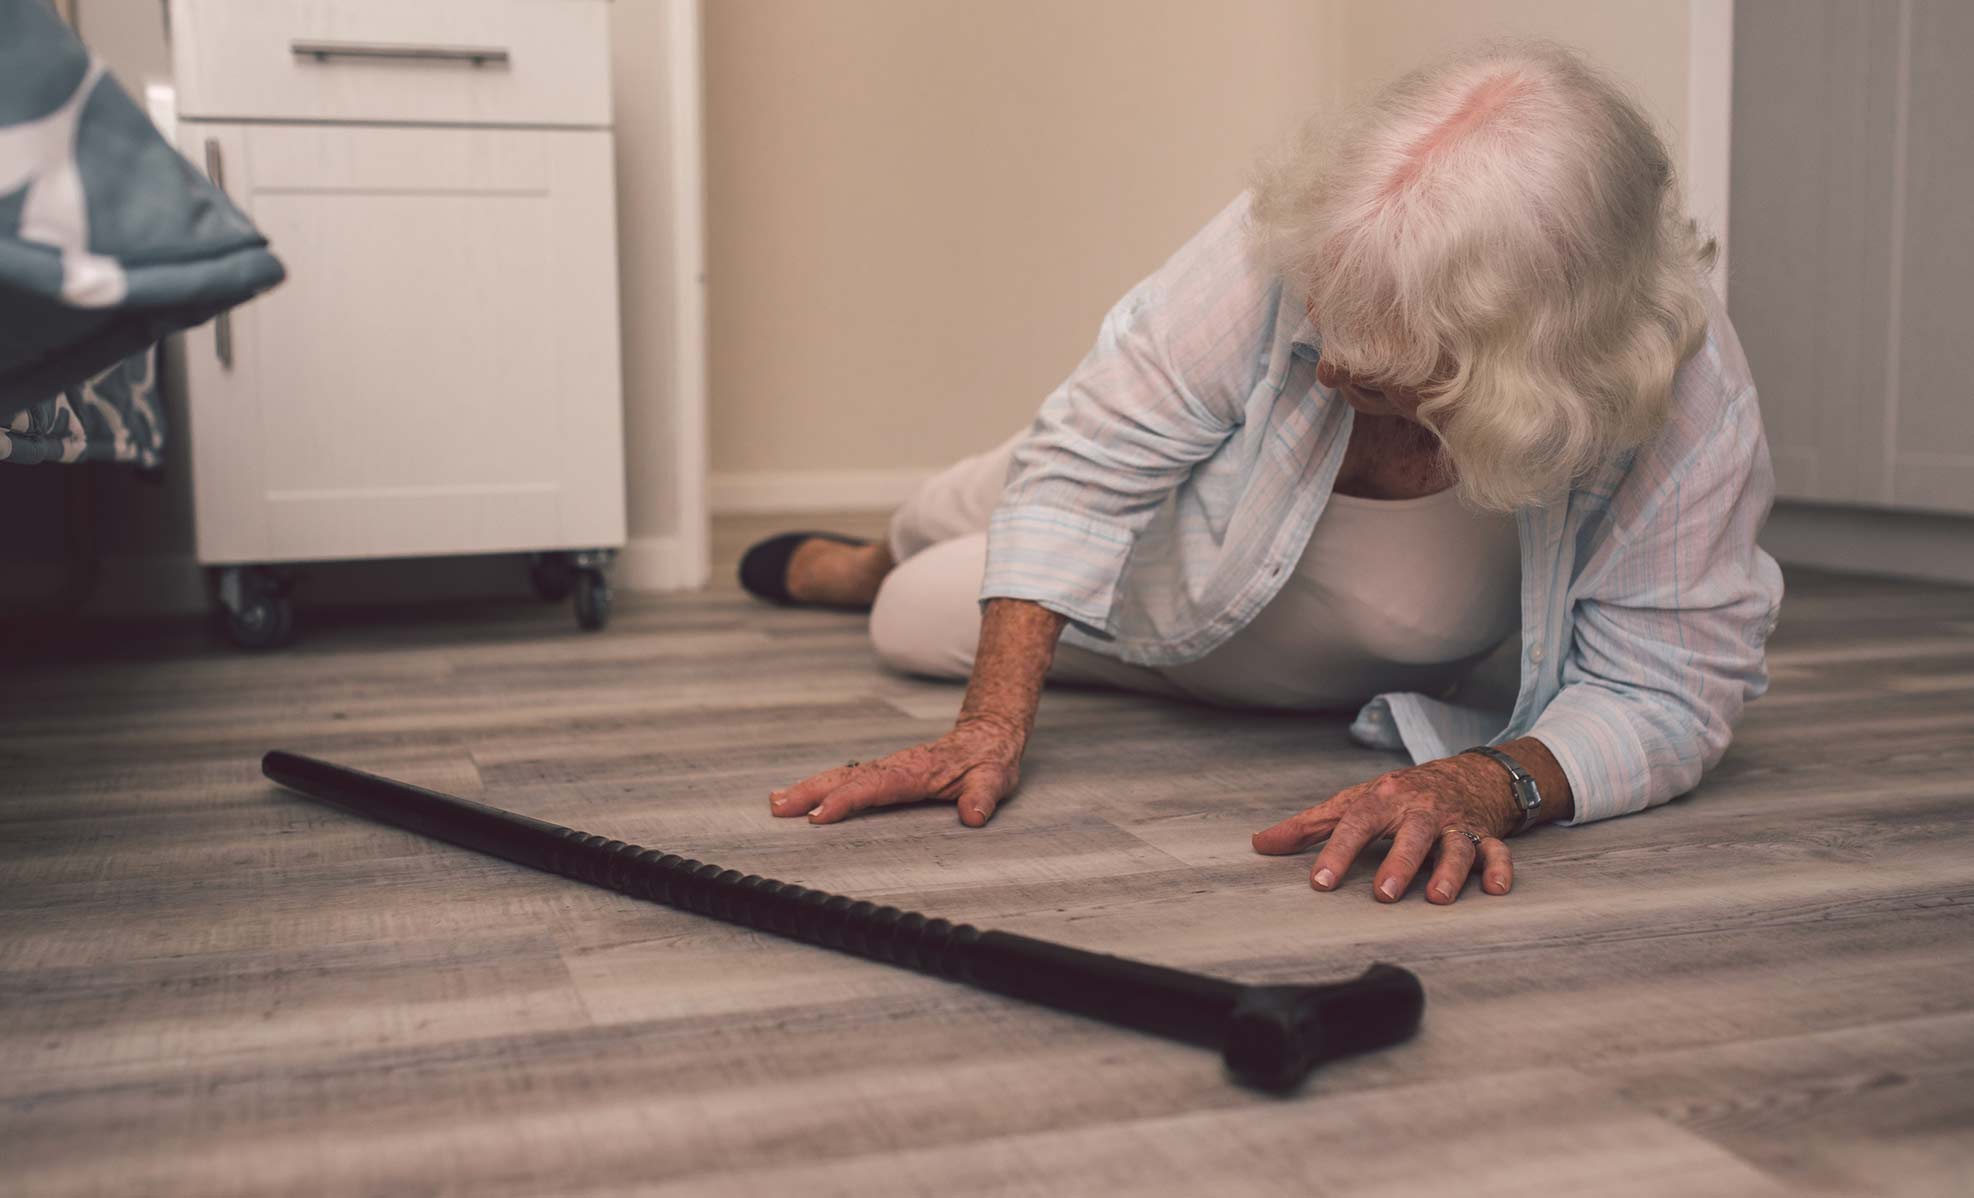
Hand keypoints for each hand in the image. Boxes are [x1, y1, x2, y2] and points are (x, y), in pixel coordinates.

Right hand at [768, 716, 1025, 826]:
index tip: (818, 816)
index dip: (845, 801)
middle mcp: (894, 767)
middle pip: (845, 778)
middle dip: (810, 791)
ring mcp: (886, 767)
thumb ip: (983, 796)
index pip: (874, 787)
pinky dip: (820, 785)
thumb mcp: (995, 780)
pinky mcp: (883, 771)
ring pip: (841, 776)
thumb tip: (974, 816)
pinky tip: (800, 796)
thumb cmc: (989, 762)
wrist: (987, 734)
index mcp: (915, 772)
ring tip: (775, 802)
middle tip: (778, 807)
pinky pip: (847, 778)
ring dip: (807, 787)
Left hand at [1250, 754, 1521, 903]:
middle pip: (1412, 834)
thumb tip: (1261, 844)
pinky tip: (1495, 889)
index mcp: (1384, 799)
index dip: (1337, 852)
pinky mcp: (1486, 836)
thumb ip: (1309, 826)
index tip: (1320, 882)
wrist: (1468, 774)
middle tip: (1383, 895)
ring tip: (1438, 898)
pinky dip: (1501, 869)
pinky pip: (1498, 852)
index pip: (1357, 823)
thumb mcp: (1354, 802)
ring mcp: (1456, 824)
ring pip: (1457, 845)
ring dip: (1451, 871)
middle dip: (1400, 863)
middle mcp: (1421, 810)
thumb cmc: (1400, 795)